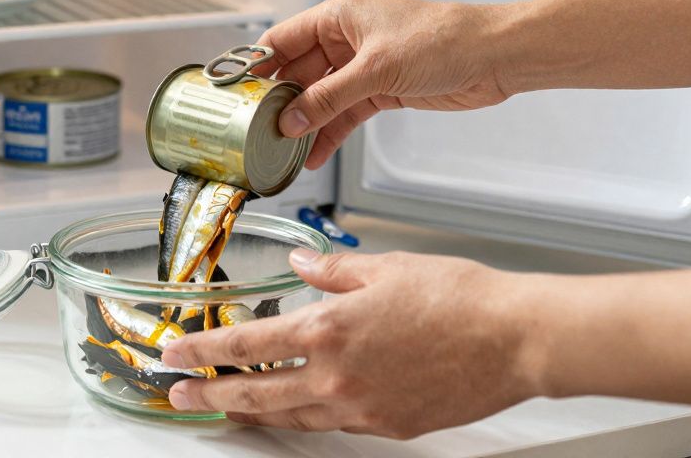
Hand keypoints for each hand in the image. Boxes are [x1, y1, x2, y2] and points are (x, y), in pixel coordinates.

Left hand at [159, 249, 539, 437]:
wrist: (515, 339)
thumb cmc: (459, 298)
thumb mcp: (384, 267)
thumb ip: (331, 270)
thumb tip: (301, 265)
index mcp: (328, 330)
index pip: (245, 345)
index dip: (202, 351)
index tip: (175, 354)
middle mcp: (336, 377)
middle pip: (254, 393)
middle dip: (210, 394)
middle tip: (180, 394)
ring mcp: (361, 408)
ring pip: (290, 416)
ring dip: (251, 413)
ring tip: (226, 409)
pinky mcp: (388, 425)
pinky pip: (333, 424)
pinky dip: (305, 416)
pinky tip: (297, 410)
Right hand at [254, 0, 512, 168]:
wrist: (493, 56)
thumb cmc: (443, 40)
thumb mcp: (376, 70)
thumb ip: (329, 98)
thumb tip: (291, 119)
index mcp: (338, 17)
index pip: (282, 41)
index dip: (257, 66)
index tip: (235, 93)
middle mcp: (346, 39)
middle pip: (298, 73)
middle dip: (280, 103)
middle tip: (258, 132)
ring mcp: (363, 66)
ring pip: (321, 97)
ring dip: (305, 123)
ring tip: (283, 151)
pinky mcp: (381, 89)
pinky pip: (344, 112)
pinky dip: (330, 132)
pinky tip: (315, 153)